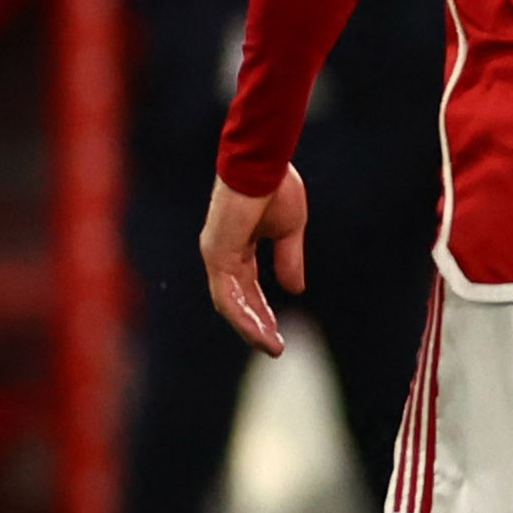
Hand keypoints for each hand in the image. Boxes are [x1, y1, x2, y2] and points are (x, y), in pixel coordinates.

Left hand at [201, 168, 307, 358]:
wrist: (263, 164)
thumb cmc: (276, 187)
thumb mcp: (290, 231)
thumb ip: (289, 259)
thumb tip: (295, 290)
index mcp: (237, 246)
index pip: (248, 287)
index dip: (263, 309)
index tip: (279, 331)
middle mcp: (222, 254)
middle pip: (238, 299)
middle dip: (257, 324)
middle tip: (275, 347)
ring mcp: (216, 255)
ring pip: (230, 303)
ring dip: (250, 327)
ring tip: (271, 346)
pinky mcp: (217, 254)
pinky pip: (227, 294)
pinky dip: (243, 314)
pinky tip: (258, 330)